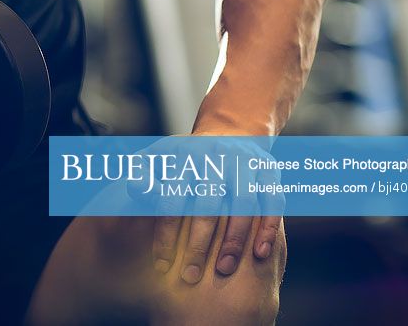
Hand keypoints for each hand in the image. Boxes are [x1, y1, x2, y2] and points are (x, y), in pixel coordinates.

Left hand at [151, 131, 283, 283]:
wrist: (230, 132)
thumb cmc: (188, 157)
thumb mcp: (162, 158)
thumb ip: (144, 174)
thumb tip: (134, 188)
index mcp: (184, 155)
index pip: (172, 198)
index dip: (166, 233)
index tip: (162, 264)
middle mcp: (215, 156)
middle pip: (206, 205)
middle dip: (197, 244)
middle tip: (189, 276)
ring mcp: (245, 162)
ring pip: (242, 205)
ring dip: (233, 241)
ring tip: (222, 270)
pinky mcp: (269, 170)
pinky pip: (273, 202)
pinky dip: (267, 228)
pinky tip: (259, 254)